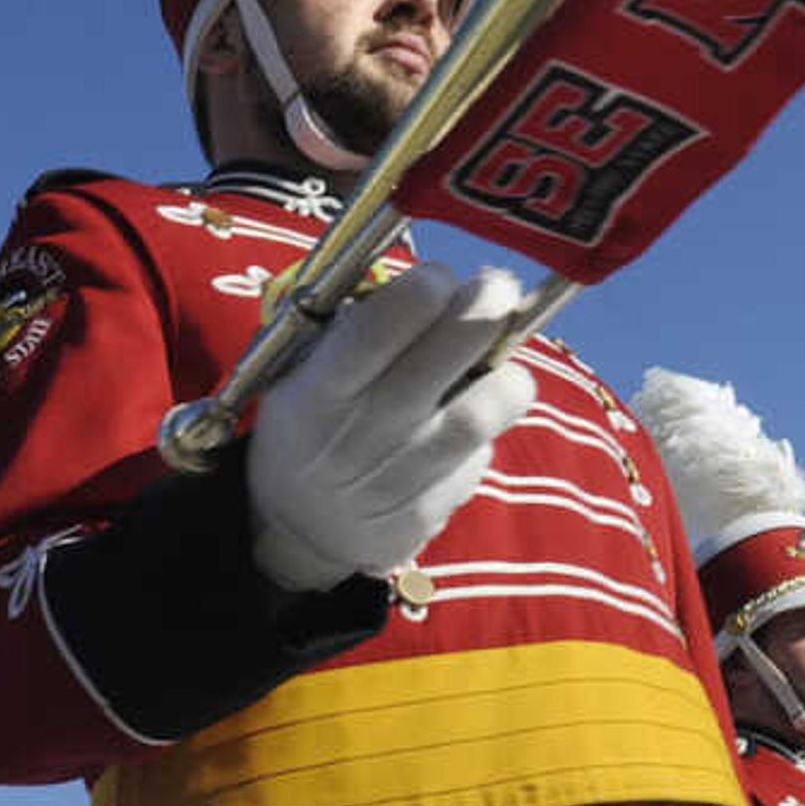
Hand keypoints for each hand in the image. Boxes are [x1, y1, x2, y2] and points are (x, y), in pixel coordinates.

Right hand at [244, 262, 534, 593]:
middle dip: (487, 306)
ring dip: (505, 374)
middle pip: (449, 356)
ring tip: (495, 366)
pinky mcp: (431, 511)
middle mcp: (361, 433)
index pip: (378, 329)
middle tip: (495, 290)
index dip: (424, 289)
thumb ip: (355, 327)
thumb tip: (435, 284)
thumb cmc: (310, 425)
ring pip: (485, 409)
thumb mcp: (299, 372)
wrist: (298, 529)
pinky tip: (462, 424)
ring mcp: (400, 477)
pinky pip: (479, 456)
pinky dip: (483, 432)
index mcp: (319, 390)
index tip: (439, 276)